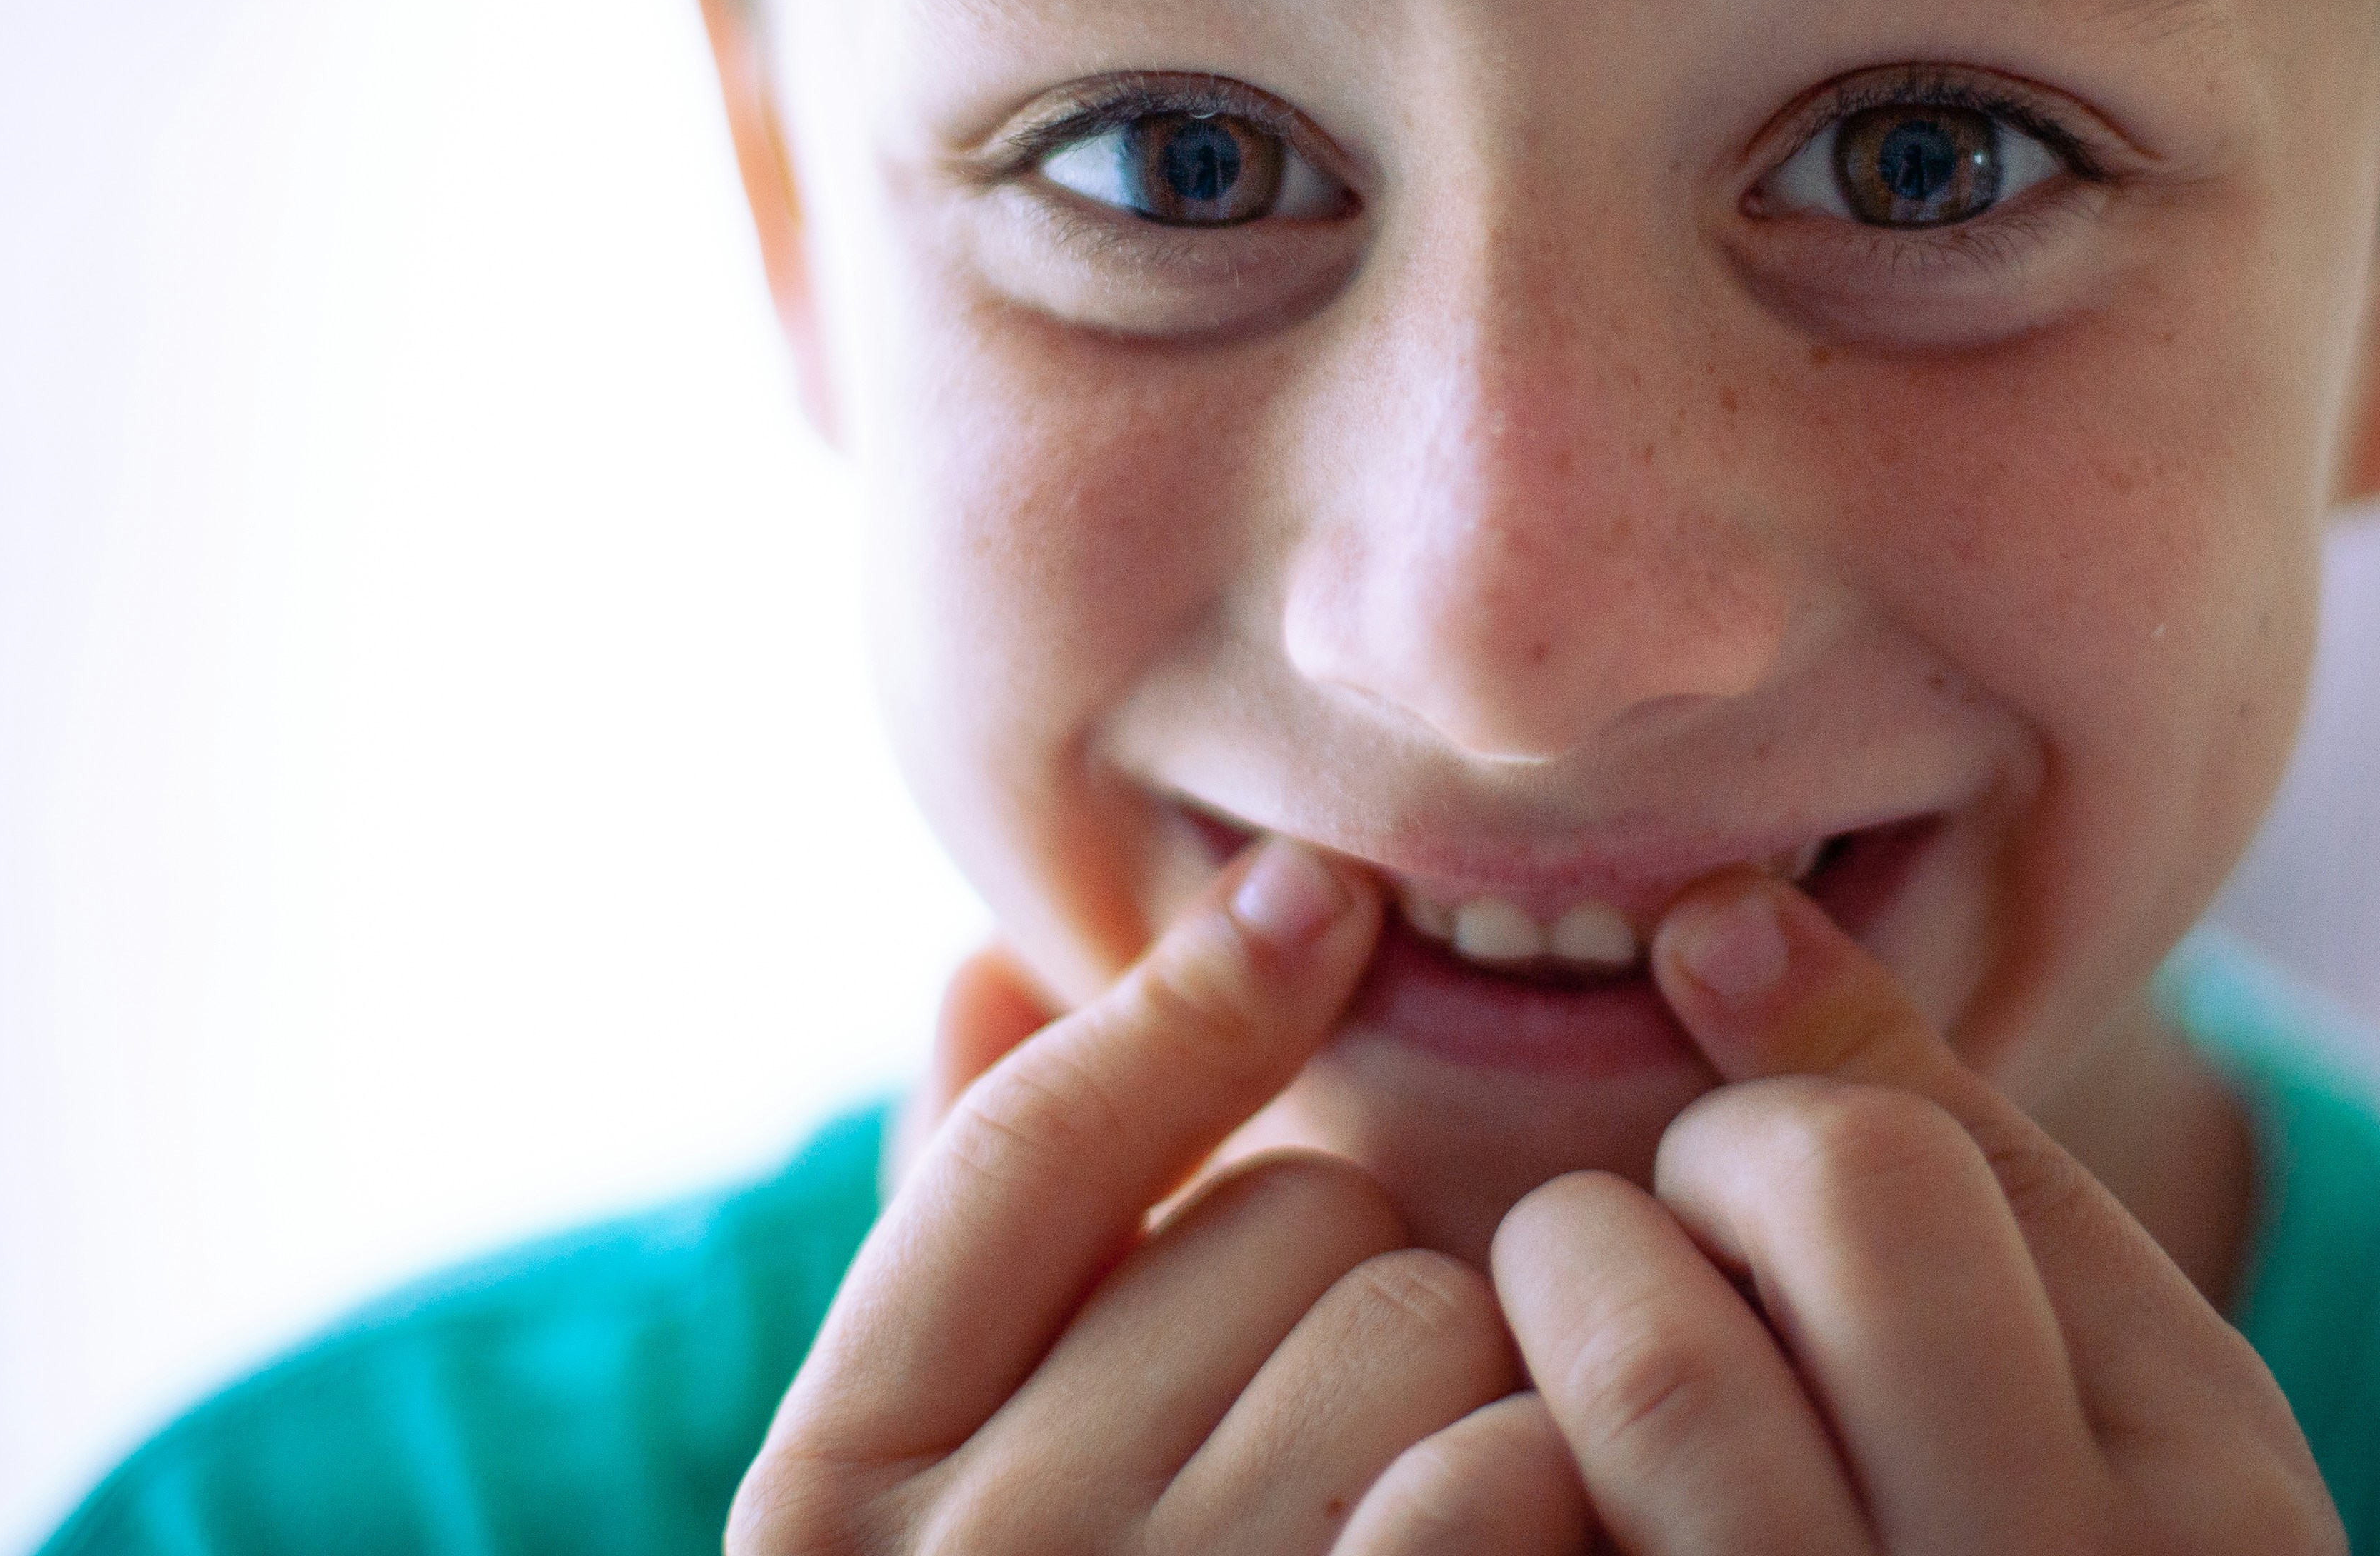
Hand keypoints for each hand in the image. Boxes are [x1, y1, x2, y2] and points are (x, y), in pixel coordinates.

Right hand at [730, 838, 1595, 1555]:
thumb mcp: (946, 1474)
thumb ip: (971, 1241)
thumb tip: (989, 946)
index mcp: (832, 1493)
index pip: (1027, 1147)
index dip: (1188, 1001)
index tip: (1322, 889)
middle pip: (1287, 1221)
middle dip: (1352, 1284)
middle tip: (1333, 1434)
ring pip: (1421, 1319)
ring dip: (1472, 1384)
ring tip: (1418, 1507)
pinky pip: (1511, 1468)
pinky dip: (1547, 1494)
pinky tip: (1526, 1553)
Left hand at [1489, 874, 2338, 1554]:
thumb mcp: (2105, 1375)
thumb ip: (1933, 1131)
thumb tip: (1702, 911)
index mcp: (2181, 1513)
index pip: (1870, 1169)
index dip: (1762, 1135)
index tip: (1756, 1195)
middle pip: (1707, 1289)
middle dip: (1630, 1230)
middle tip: (1642, 1279)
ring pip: (1614, 1408)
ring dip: (1539, 1351)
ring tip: (1578, 1392)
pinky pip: (1485, 1542)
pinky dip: (1465, 1497)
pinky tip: (1526, 1498)